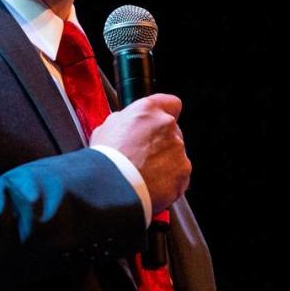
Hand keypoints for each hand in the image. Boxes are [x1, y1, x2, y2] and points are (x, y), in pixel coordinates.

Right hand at [89, 93, 190, 213]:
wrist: (112, 188)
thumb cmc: (106, 159)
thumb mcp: (107, 128)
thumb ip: (124, 121)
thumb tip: (128, 124)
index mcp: (148, 110)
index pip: (171, 103)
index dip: (165, 113)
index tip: (159, 123)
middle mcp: (167, 125)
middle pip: (173, 132)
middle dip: (161, 143)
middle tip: (143, 156)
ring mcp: (178, 149)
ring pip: (176, 155)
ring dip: (165, 163)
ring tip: (143, 174)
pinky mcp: (183, 172)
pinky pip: (179, 176)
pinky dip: (168, 181)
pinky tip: (151, 185)